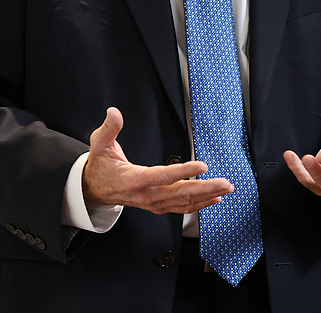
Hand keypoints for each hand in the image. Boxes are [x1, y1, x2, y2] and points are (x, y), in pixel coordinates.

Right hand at [82, 107, 232, 213]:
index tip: (202, 166)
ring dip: (207, 196)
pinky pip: (181, 207)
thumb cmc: (100, 166)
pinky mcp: (157, 206)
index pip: (163, 176)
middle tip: (225, 183)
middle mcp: (146, 195)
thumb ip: (109, 128)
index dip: (184, 171)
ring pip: (184, 202)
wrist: (94, 190)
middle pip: (180, 193)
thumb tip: (114, 112)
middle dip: (206, 188)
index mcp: (134, 180)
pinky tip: (213, 200)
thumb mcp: (100, 144)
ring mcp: (153, 203)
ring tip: (225, 189)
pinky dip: (199, 205)